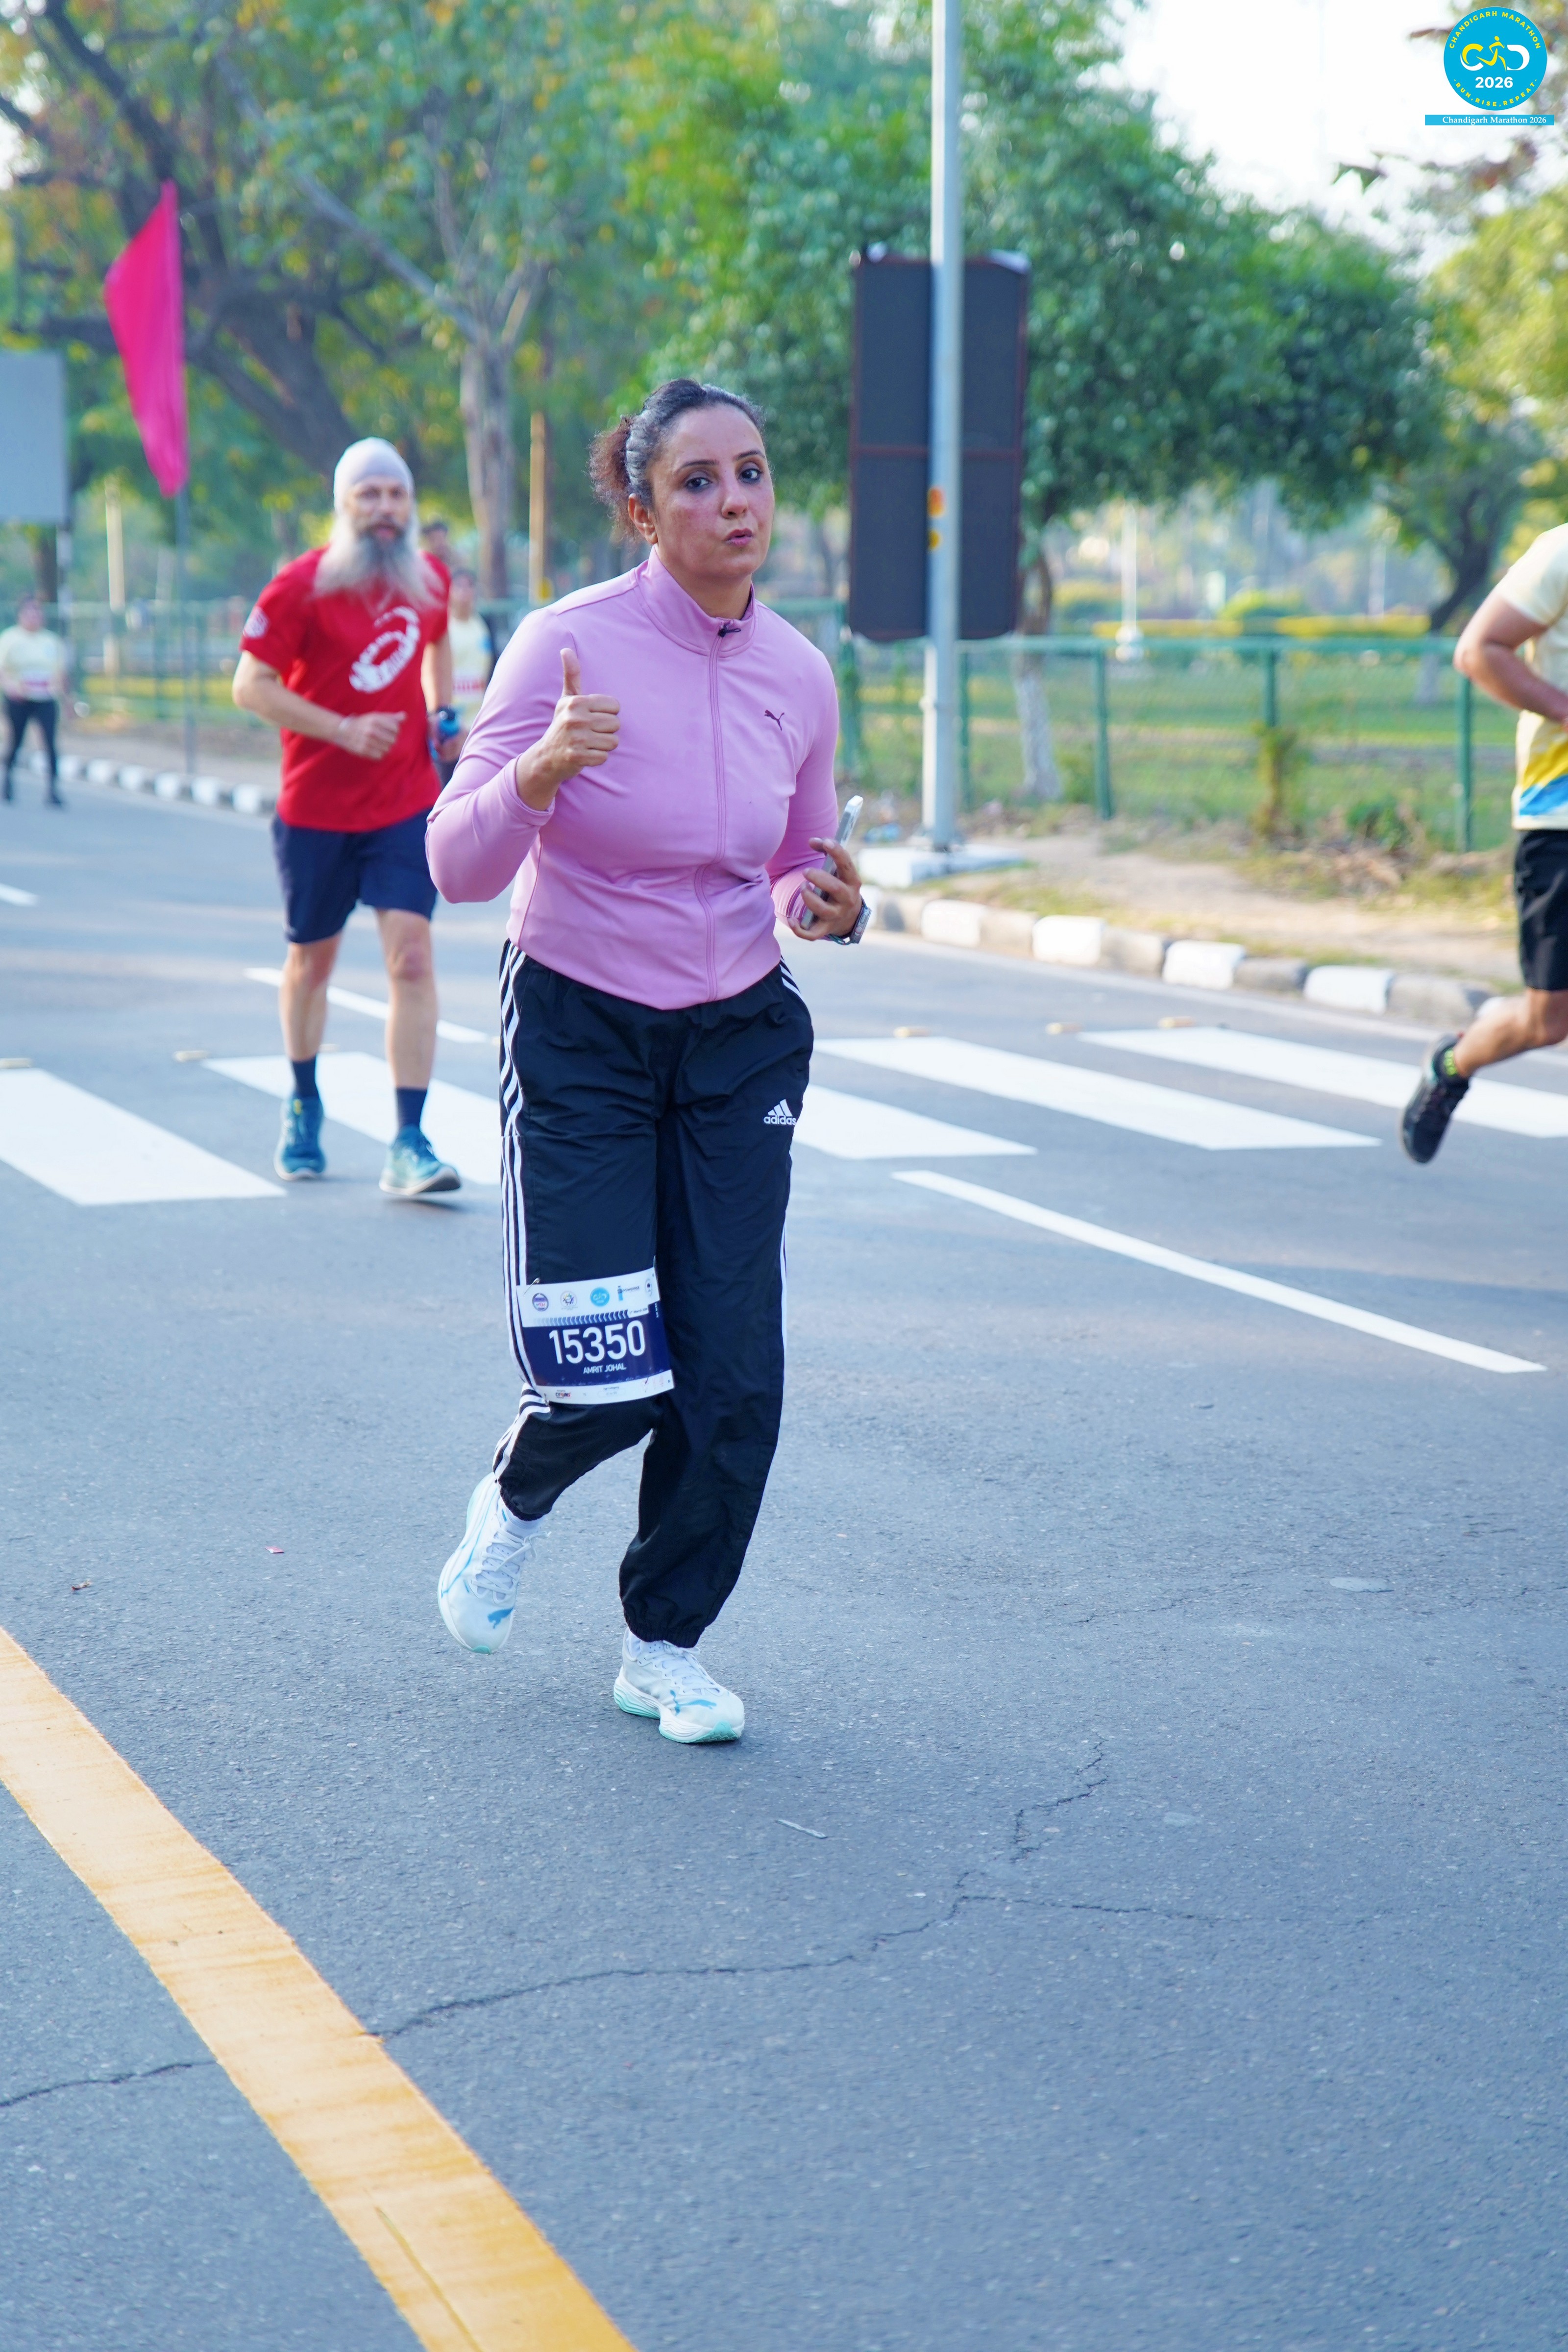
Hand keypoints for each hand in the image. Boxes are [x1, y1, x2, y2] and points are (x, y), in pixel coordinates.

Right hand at [337, 711, 401, 759]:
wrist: (343, 731)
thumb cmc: (363, 723)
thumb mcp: (376, 716)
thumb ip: (391, 717)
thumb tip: (405, 716)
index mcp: (375, 719)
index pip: (396, 729)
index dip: (395, 731)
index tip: (389, 731)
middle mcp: (371, 729)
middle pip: (393, 740)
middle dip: (390, 740)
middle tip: (383, 738)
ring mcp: (366, 740)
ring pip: (387, 749)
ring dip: (385, 748)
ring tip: (378, 744)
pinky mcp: (363, 750)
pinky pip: (380, 756)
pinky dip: (379, 754)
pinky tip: (374, 749)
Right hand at [513, 647, 619, 808]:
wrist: (547, 756)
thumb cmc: (562, 724)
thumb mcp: (566, 699)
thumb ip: (571, 675)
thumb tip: (566, 649)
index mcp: (576, 702)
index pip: (615, 706)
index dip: (608, 714)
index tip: (592, 718)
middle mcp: (575, 718)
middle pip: (616, 724)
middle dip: (606, 731)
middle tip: (589, 733)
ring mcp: (576, 739)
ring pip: (613, 742)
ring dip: (603, 745)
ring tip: (588, 743)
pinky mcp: (577, 757)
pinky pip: (604, 757)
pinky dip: (597, 758)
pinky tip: (585, 754)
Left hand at [789, 837, 864, 939]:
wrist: (849, 916)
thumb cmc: (839, 885)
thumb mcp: (838, 870)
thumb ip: (826, 852)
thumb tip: (812, 840)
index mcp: (852, 881)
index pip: (847, 865)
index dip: (837, 853)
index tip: (826, 842)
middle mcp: (847, 899)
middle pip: (836, 889)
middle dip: (820, 879)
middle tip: (805, 872)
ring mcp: (837, 915)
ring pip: (823, 910)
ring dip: (809, 898)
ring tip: (803, 888)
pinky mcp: (826, 928)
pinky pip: (813, 933)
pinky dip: (800, 929)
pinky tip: (792, 919)